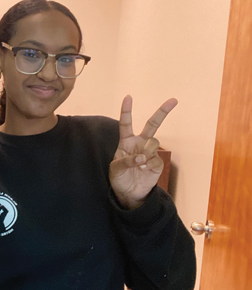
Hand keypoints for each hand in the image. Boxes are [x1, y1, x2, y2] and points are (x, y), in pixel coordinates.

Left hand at [109, 95, 177, 209]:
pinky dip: (148, 165)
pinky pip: (155, 159)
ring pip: (153, 143)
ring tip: (138, 165)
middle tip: (173, 100)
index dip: (126, 111)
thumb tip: (142, 157)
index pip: (126, 124)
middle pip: (152, 125)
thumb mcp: (115, 169)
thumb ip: (126, 161)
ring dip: (145, 152)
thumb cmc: (119, 177)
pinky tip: (143, 170)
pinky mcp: (157, 163)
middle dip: (162, 112)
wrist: (128, 193)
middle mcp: (139, 144)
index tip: (128, 97)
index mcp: (126, 142)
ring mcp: (150, 152)